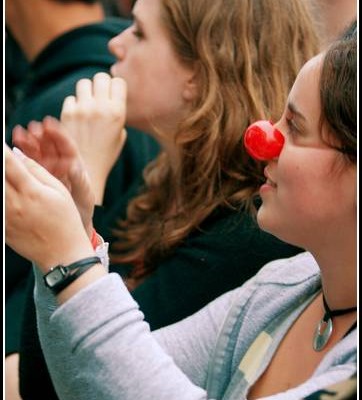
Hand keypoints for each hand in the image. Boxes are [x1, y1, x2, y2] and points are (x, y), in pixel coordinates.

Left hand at [5, 145, 93, 270]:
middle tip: (0, 156)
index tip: (0, 142)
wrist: (63, 254)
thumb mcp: (59, 192)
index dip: (1, 150)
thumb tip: (18, 156)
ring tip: (5, 177)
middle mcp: (14, 203)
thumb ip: (38, 172)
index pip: (8, 162)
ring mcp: (6, 217)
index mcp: (31, 191)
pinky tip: (7, 192)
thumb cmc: (66, 221)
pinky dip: (0, 196)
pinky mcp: (3, 228)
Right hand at [12, 117, 94, 235]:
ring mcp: (46, 169)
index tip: (49, 124)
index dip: (58, 134)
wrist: (71, 226)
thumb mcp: (84, 195)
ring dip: (28, 142)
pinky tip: (12, 149)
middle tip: (32, 128)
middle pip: (49, 146)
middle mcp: (59, 164)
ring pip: (36, 152)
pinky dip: (20, 156)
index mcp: (74, 164)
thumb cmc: (82, 209)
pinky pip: (27, 164)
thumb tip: (74, 167)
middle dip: (41, 136)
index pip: (66, 146)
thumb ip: (79, 181)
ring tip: (18, 134)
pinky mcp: (35, 177)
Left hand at [61, 72, 127, 202]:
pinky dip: (74, 105)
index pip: (118, 81)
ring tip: (88, 106)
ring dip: (86, 92)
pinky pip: (71, 99)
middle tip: (100, 97)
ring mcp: (82, 110)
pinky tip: (78, 118)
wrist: (87, 170)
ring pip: (84, 84)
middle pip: (101, 77)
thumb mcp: (120, 134)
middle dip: (101, 85)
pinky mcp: (67, 114)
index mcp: (118, 112)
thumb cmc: (106, 153)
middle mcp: (101, 108)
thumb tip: (111, 94)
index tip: (113, 95)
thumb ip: (117, 112)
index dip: (115, 87)